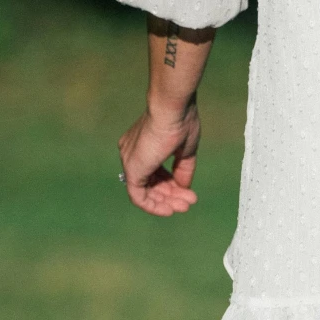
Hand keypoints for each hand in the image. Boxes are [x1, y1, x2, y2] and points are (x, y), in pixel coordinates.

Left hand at [119, 101, 201, 216]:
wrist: (172, 108)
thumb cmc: (180, 121)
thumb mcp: (185, 148)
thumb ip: (182, 170)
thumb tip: (184, 188)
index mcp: (142, 145)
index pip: (155, 171)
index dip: (171, 184)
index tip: (188, 192)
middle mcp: (132, 153)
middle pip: (151, 182)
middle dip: (171, 195)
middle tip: (189, 202)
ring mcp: (130, 162)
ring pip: (145, 191)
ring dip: (166, 202)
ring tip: (186, 206)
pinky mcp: (132, 170)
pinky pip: (139, 197)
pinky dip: (154, 206)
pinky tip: (170, 210)